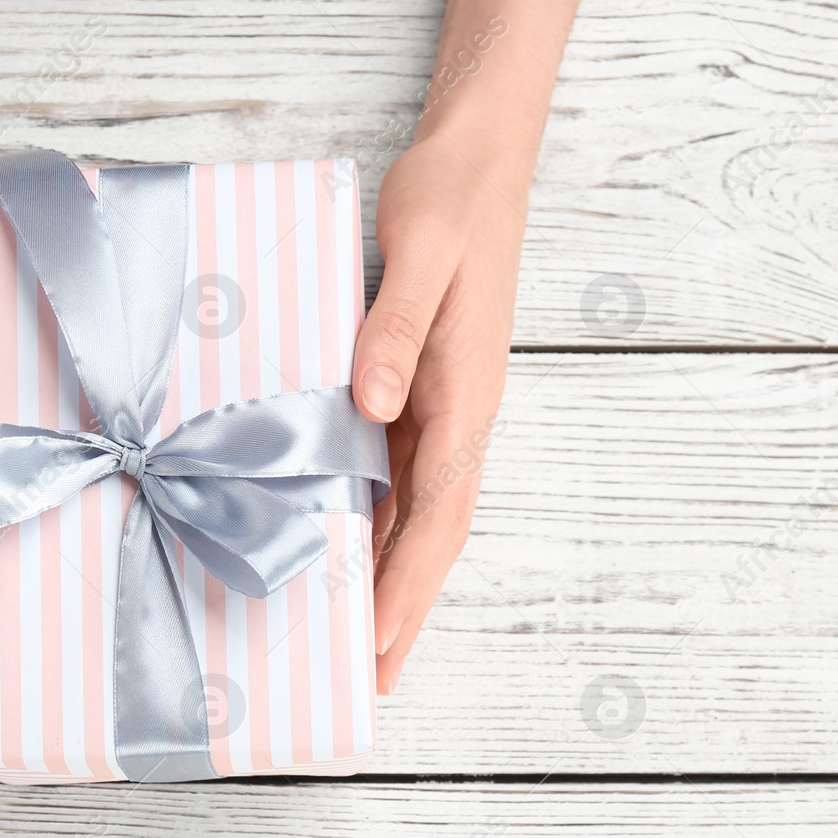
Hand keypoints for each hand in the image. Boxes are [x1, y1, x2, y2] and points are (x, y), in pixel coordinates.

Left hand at [353, 135, 526, 694]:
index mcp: (465, 392)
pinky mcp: (426, 388)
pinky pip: (406, 474)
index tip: (379, 642)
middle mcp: (462, 412)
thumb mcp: (421, 251)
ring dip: (396, 577)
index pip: (440, 510)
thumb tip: (374, 406)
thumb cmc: (451, 199)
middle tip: (373, 678)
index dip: (409, 583)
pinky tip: (358, 551)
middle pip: (436, 531)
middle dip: (405, 606)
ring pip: (423, 512)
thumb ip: (394, 329)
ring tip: (363, 641)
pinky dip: (386, 524)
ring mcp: (446, 405)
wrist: (478, 160)